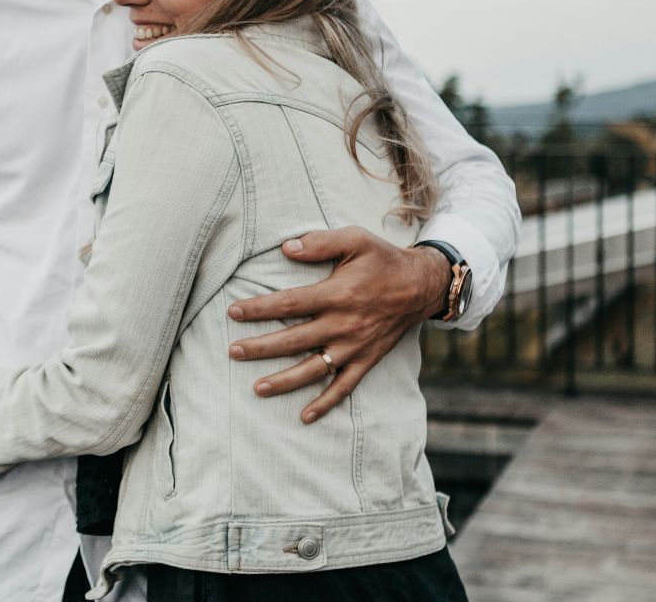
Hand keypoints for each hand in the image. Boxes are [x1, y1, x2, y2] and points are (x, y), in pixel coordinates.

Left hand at [225, 227, 448, 423]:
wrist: (422, 285)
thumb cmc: (383, 259)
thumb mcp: (355, 239)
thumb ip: (320, 243)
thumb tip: (286, 247)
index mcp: (337, 294)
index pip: (289, 304)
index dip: (259, 309)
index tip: (233, 312)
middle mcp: (344, 324)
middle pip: (295, 340)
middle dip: (261, 347)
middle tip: (233, 352)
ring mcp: (355, 346)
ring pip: (314, 369)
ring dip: (285, 381)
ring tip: (257, 388)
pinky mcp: (367, 360)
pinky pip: (344, 387)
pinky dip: (326, 403)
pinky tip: (305, 416)